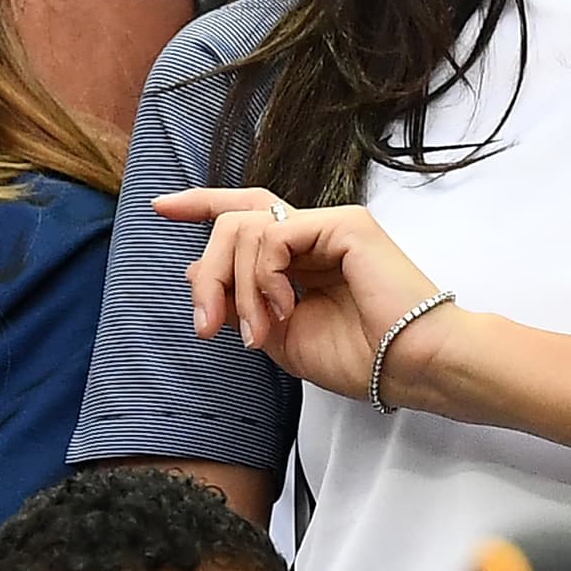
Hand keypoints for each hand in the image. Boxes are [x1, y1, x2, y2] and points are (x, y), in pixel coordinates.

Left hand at [153, 189, 461, 407]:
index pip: (248, 214)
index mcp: (305, 255)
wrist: (410, 366)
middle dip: (208, 274)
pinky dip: (263, 277)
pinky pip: (272, 236)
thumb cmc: (359, 357)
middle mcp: (316, 231)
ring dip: (236, 288)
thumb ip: (240, 301)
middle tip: (207, 326)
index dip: (202, 204)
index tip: (160, 207)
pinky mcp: (343, 224)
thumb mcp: (279, 335)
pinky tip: (285, 308)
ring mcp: (330, 223)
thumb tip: (192, 271)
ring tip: (260, 332)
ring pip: (244, 229)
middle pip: (234, 222)